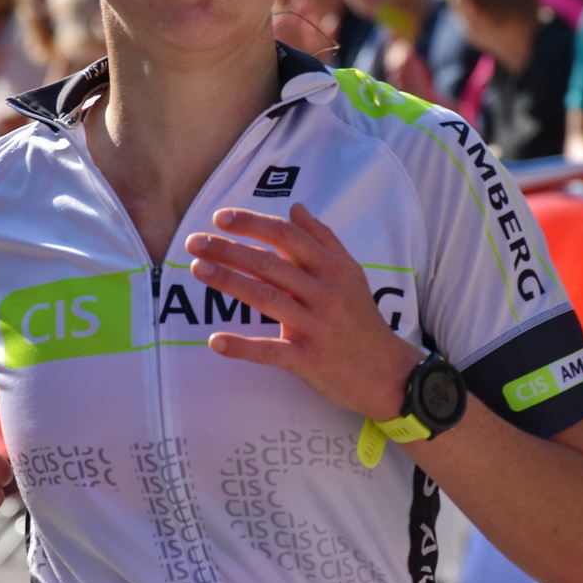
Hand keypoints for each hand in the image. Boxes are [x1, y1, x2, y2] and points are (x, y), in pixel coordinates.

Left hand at [185, 204, 421, 422]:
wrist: (388, 373)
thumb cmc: (363, 320)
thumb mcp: (352, 274)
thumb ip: (324, 239)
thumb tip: (296, 209)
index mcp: (332, 269)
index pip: (287, 236)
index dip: (252, 224)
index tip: (220, 218)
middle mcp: (323, 293)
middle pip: (269, 263)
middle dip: (228, 249)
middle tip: (194, 242)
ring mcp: (315, 327)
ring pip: (266, 298)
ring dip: (228, 282)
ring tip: (197, 270)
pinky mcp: (308, 360)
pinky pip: (270, 351)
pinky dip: (242, 347)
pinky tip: (215, 342)